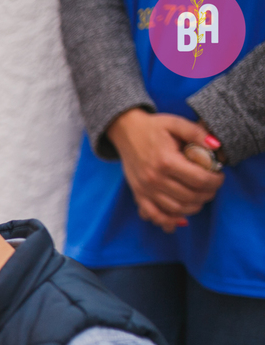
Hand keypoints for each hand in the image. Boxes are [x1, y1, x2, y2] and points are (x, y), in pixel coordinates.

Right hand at [107, 108, 223, 232]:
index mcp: (166, 161)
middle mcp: (155, 178)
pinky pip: (154, 215)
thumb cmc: (153, 127)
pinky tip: (180, 218)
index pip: (199, 179)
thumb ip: (196, 133)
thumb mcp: (176, 123)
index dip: (215, 181)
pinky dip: (168, 220)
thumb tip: (216, 146)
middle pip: (190, 196)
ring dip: (193, 207)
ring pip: (176, 209)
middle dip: (207, 194)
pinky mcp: (138, 194)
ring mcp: (145, 189)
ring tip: (200, 198)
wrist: (125, 132)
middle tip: (213, 187)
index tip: (219, 177)